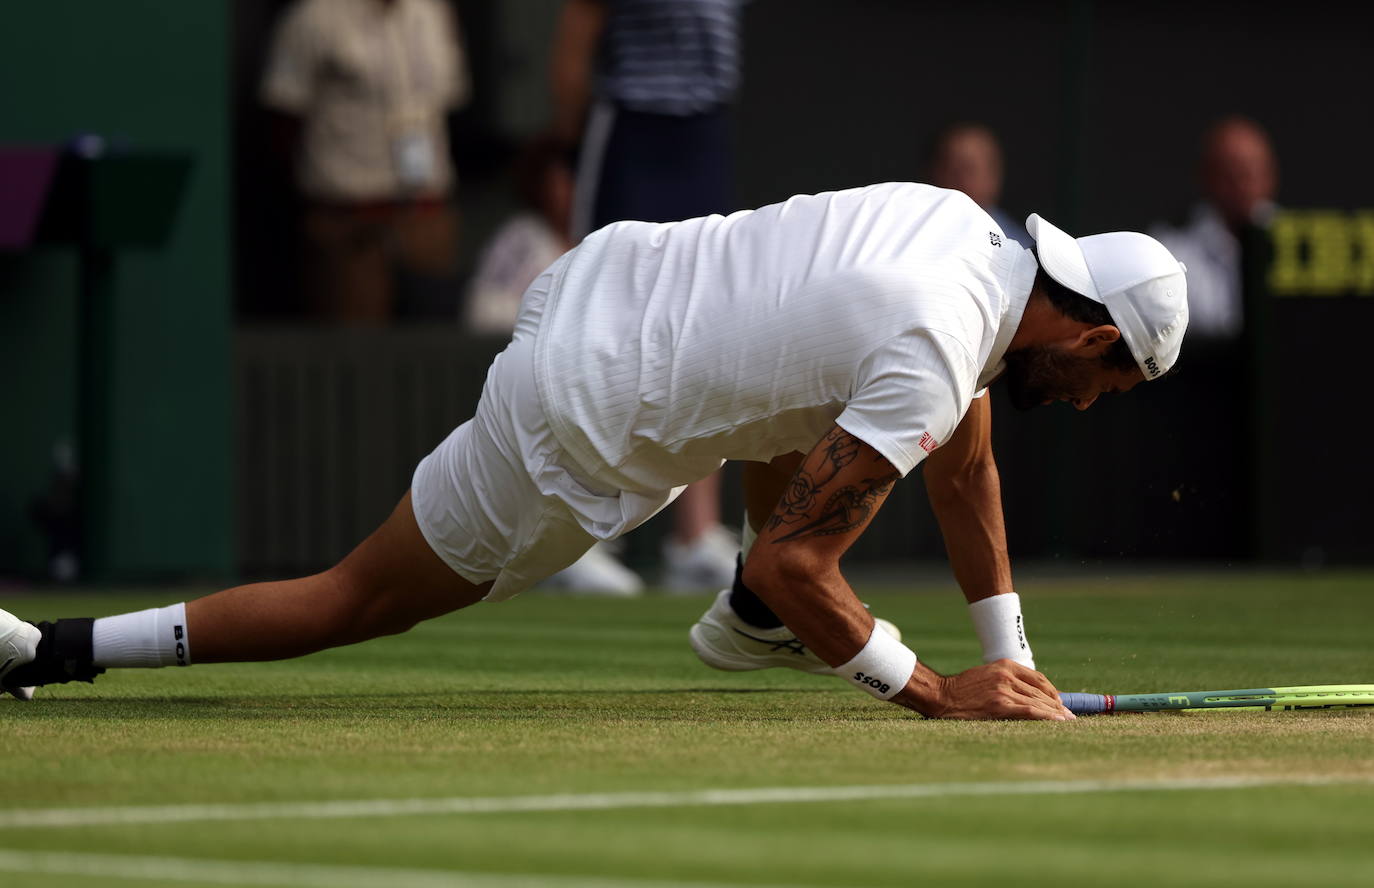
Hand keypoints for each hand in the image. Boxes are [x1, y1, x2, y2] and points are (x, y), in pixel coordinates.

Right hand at [896, 659, 1075, 720]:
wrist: (942, 696)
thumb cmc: (963, 689)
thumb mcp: (987, 676)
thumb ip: (1007, 681)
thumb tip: (1030, 695)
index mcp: (1005, 666)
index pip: (1038, 679)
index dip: (1052, 692)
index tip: (1061, 703)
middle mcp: (1007, 675)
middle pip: (1041, 692)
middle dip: (1057, 705)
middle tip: (1070, 717)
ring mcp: (1004, 690)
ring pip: (1038, 702)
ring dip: (1056, 714)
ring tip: (1067, 722)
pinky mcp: (1000, 705)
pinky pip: (1030, 711)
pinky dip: (1047, 717)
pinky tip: (1057, 722)